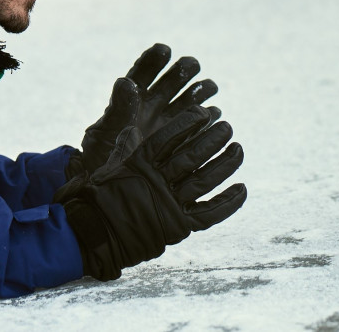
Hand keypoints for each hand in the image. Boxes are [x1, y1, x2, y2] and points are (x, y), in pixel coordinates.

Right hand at [55, 102, 245, 280]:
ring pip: (204, 180)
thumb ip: (127, 140)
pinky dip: (229, 202)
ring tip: (238, 149)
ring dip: (225, 164)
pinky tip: (242, 188)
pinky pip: (210, 213)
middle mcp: (157, 183)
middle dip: (213, 139)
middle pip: (192, 156)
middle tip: (227, 127)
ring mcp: (169, 205)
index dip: (188, 123)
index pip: (168, 138)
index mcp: (139, 164)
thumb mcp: (110, 164)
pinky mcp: (179, 226)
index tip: (204, 112)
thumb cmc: (101, 196)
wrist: (96, 236)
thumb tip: (127, 103)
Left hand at [74, 44, 217, 175]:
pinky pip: (202, 121)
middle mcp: (154, 105)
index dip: (154, 60)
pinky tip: (214, 114)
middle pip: (173, 80)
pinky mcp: (186, 136)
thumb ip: (118, 109)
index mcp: (132, 99)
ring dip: (201, 89)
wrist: (115, 190)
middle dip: (184, 70)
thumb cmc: (103, 160)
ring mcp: (172, 120)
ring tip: (209, 87)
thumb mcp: (107, 134)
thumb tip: (125, 81)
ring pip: (191, 97)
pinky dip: (210, 116)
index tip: (164, 51)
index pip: (144, 72)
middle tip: (192, 65)